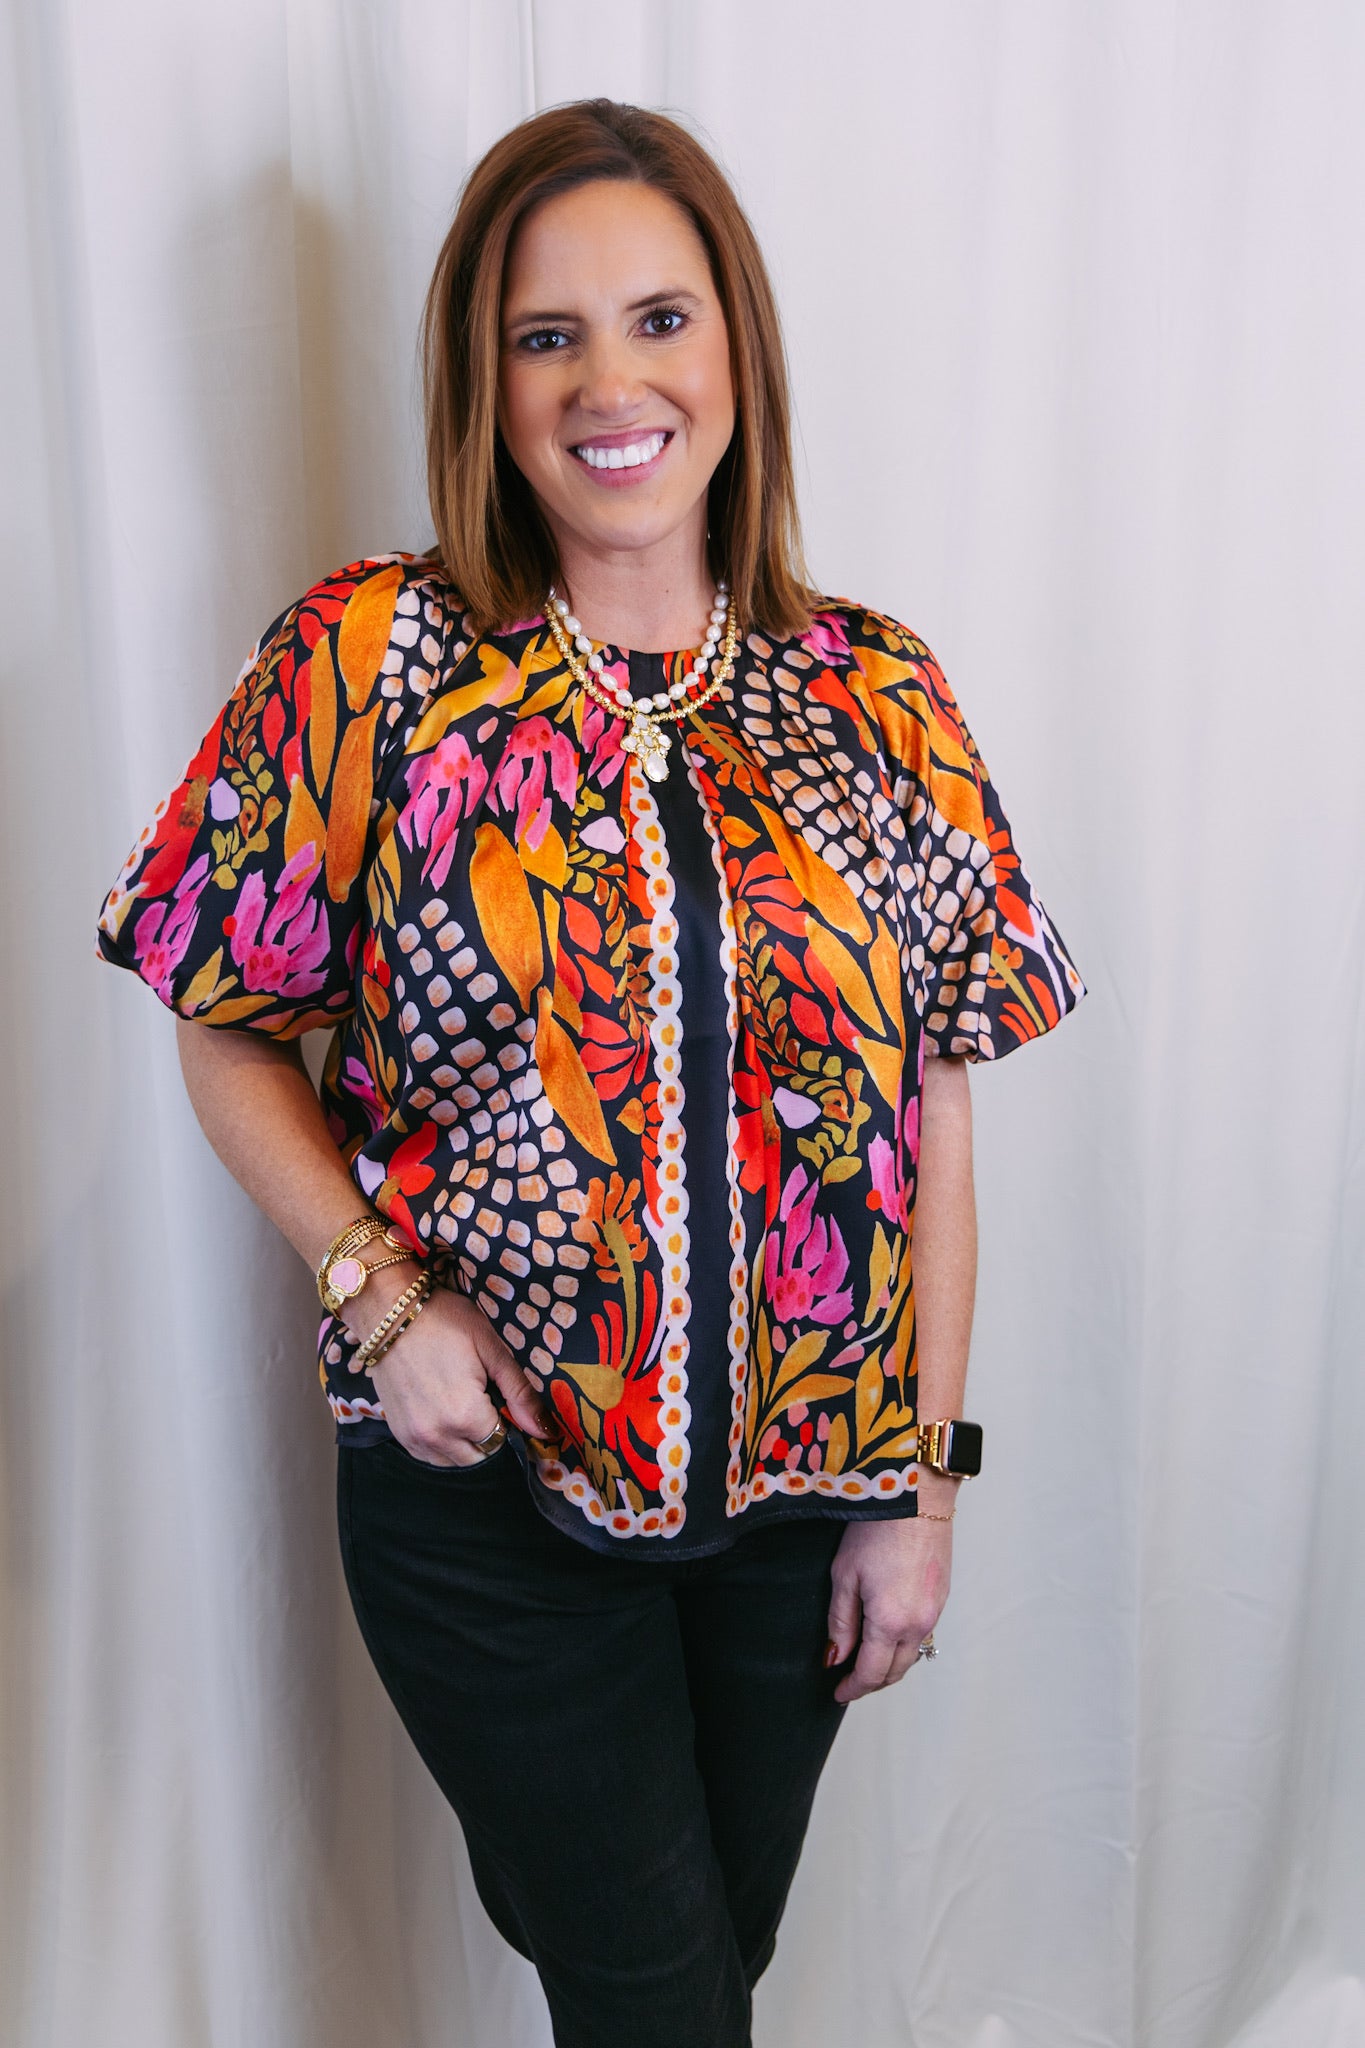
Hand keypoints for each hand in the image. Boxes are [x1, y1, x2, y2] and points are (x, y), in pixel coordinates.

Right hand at [351, 1267, 551, 1466]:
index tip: (499, 1398)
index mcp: (466, 1415)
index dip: (508, 1421)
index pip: (503, 1441)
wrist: (388, 1312)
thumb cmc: (444, 1321)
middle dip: (488, 1436)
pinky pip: (429, 1457)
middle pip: (479, 1457)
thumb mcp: (491, 1349)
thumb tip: (547, 1432)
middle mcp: (438, 1435)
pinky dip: (443, 1445)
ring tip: (462, 1407)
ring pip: (454, 1462)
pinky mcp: (398, 1433)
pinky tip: (444, 1415)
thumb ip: (521, 1394)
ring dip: (466, 1444)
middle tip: (482, 1400)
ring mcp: (414, 1438)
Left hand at [826, 1512, 953, 1703]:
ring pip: (911, 1655)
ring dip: (889, 1665)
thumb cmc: (876, 1529)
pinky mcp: (942, 1598)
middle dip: (871, 1682)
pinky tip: (889, 1635)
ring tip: (866, 1661)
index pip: (871, 1673)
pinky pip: (923, 1634)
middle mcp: (919, 1623)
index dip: (853, 1688)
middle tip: (849, 1682)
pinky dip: (904, 1644)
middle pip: (895, 1671)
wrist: (916, 1497)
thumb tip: (835, 1658)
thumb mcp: (845, 1575)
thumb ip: (840, 1622)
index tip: (837, 1694)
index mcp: (891, 1622)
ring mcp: (935, 1611)